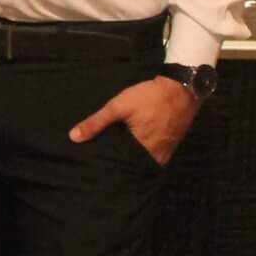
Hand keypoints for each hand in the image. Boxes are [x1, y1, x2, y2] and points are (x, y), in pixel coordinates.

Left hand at [69, 74, 197, 165]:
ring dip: (133, 161)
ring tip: (117, 158)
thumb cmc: (149, 97)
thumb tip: (74, 137)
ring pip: (144, 163)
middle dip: (120, 166)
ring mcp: (166, 153)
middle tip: (104, 165)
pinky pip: (155, 157)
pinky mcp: (171, 146)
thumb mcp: (119, 106)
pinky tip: (135, 149)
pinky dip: (144, 155)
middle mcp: (155, 156)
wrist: (182, 88)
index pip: (120, 167)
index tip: (97, 167)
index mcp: (141, 149)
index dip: (109, 167)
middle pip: (133, 167)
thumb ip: (97, 122)